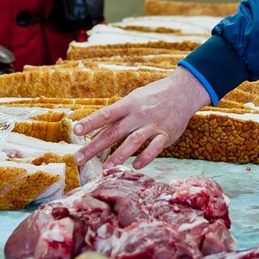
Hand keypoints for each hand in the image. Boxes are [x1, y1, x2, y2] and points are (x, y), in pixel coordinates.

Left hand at [72, 67, 209, 168]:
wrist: (183, 91)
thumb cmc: (152, 97)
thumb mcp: (133, 100)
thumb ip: (116, 117)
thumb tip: (94, 133)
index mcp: (128, 105)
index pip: (106, 114)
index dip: (90, 123)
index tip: (76, 131)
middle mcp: (138, 115)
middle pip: (113, 132)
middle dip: (94, 147)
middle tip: (78, 159)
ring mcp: (153, 125)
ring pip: (134, 141)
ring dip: (119, 155)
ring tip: (106, 168)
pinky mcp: (166, 134)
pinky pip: (155, 147)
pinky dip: (145, 157)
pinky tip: (135, 166)